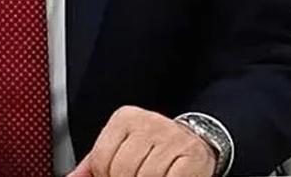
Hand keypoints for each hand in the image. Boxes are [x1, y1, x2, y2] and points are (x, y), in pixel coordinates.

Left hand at [67, 106, 215, 176]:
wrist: (197, 142)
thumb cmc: (152, 150)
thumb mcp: (121, 149)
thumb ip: (94, 164)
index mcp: (124, 119)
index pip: (101, 158)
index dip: (105, 176)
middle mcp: (148, 122)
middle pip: (122, 170)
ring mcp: (171, 137)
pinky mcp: (192, 155)